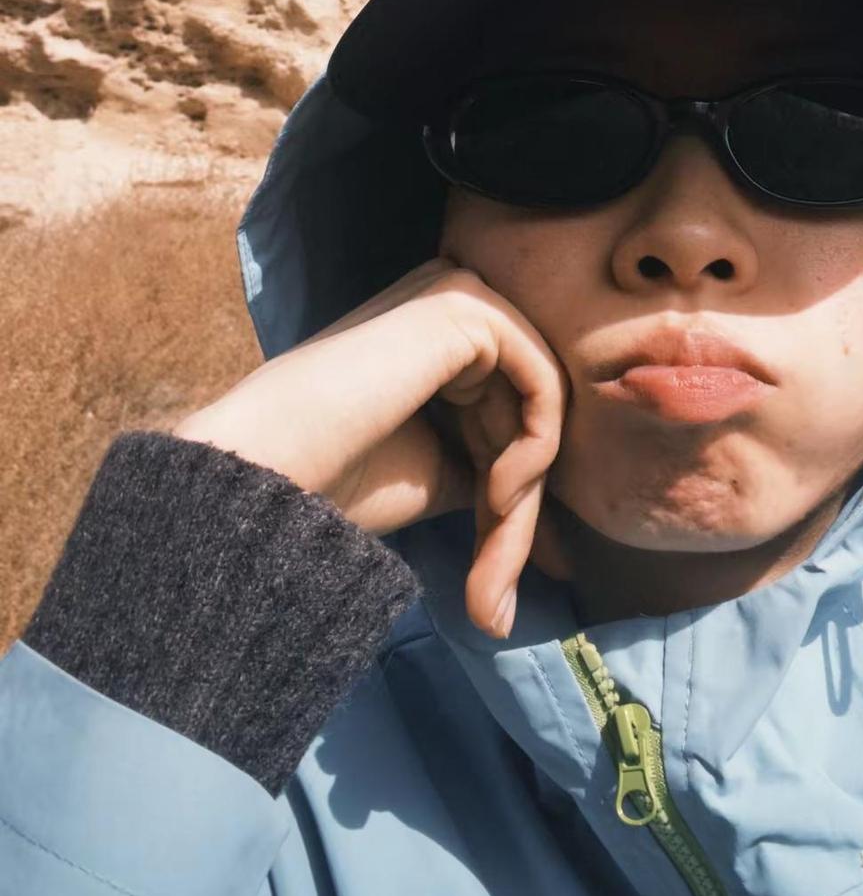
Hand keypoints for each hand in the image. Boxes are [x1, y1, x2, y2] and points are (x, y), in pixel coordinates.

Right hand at [173, 256, 567, 638]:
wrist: (267, 466)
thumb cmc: (335, 478)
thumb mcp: (437, 476)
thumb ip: (495, 481)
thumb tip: (563, 549)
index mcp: (441, 338)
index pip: (508, 417)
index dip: (518, 503)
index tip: (511, 585)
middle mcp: (456, 303)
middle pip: (526, 416)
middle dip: (518, 515)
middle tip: (495, 602)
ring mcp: (460, 294)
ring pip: (538, 407)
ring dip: (524, 497)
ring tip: (491, 558)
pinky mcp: (466, 304)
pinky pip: (542, 384)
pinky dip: (534, 450)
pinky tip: (495, 495)